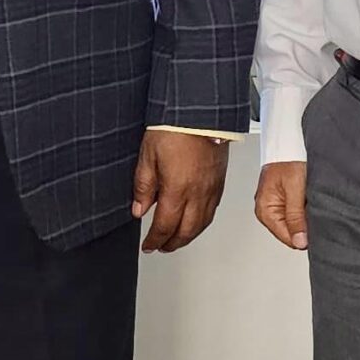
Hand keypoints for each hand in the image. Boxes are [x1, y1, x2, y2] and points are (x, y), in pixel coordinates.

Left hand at [133, 131, 228, 253]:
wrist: (200, 113)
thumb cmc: (175, 128)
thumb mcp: (148, 157)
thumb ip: (144, 187)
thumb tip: (139, 209)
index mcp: (178, 190)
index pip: (165, 226)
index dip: (155, 240)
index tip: (148, 245)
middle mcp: (198, 194)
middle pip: (186, 231)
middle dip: (172, 243)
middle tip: (161, 247)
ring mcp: (211, 189)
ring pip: (202, 224)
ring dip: (188, 236)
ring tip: (176, 239)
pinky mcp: (220, 182)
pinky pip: (212, 211)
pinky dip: (202, 223)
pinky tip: (195, 221)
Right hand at [255, 161, 308, 250]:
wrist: (290, 143)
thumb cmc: (289, 160)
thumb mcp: (294, 188)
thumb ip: (296, 217)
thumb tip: (299, 242)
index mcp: (265, 211)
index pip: (287, 238)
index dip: (304, 235)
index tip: (315, 223)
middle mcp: (268, 211)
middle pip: (292, 233)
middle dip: (306, 225)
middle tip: (312, 207)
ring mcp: (277, 207)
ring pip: (297, 224)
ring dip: (306, 217)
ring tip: (309, 200)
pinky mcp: (286, 202)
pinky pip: (298, 214)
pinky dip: (307, 210)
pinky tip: (309, 199)